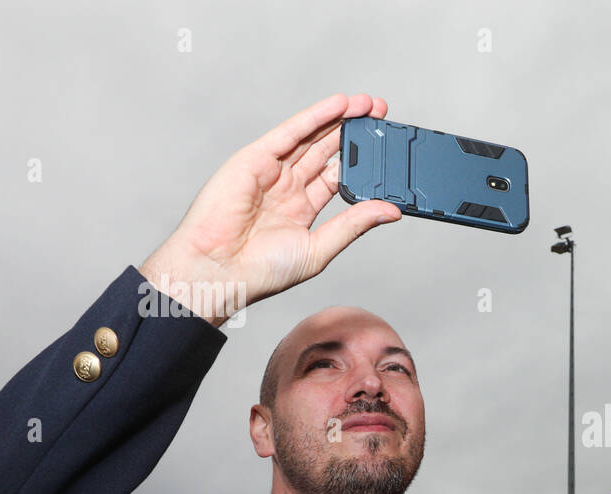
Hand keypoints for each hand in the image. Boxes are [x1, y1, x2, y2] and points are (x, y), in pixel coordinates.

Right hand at [139, 93, 402, 324]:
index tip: (385, 150)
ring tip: (368, 104)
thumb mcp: (319, 248)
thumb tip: (391, 211)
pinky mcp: (255, 158)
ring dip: (339, 118)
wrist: (219, 270)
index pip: (336, 176)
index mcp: (301, 210)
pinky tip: (339, 105)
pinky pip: (291, 132)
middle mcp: (287, 187)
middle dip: (354, 132)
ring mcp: (271, 171)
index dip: (361, 162)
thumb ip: (353, 224)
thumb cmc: (261, 271)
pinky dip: (315, 116)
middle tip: (381, 114)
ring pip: (311, 137)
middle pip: (326, 151)